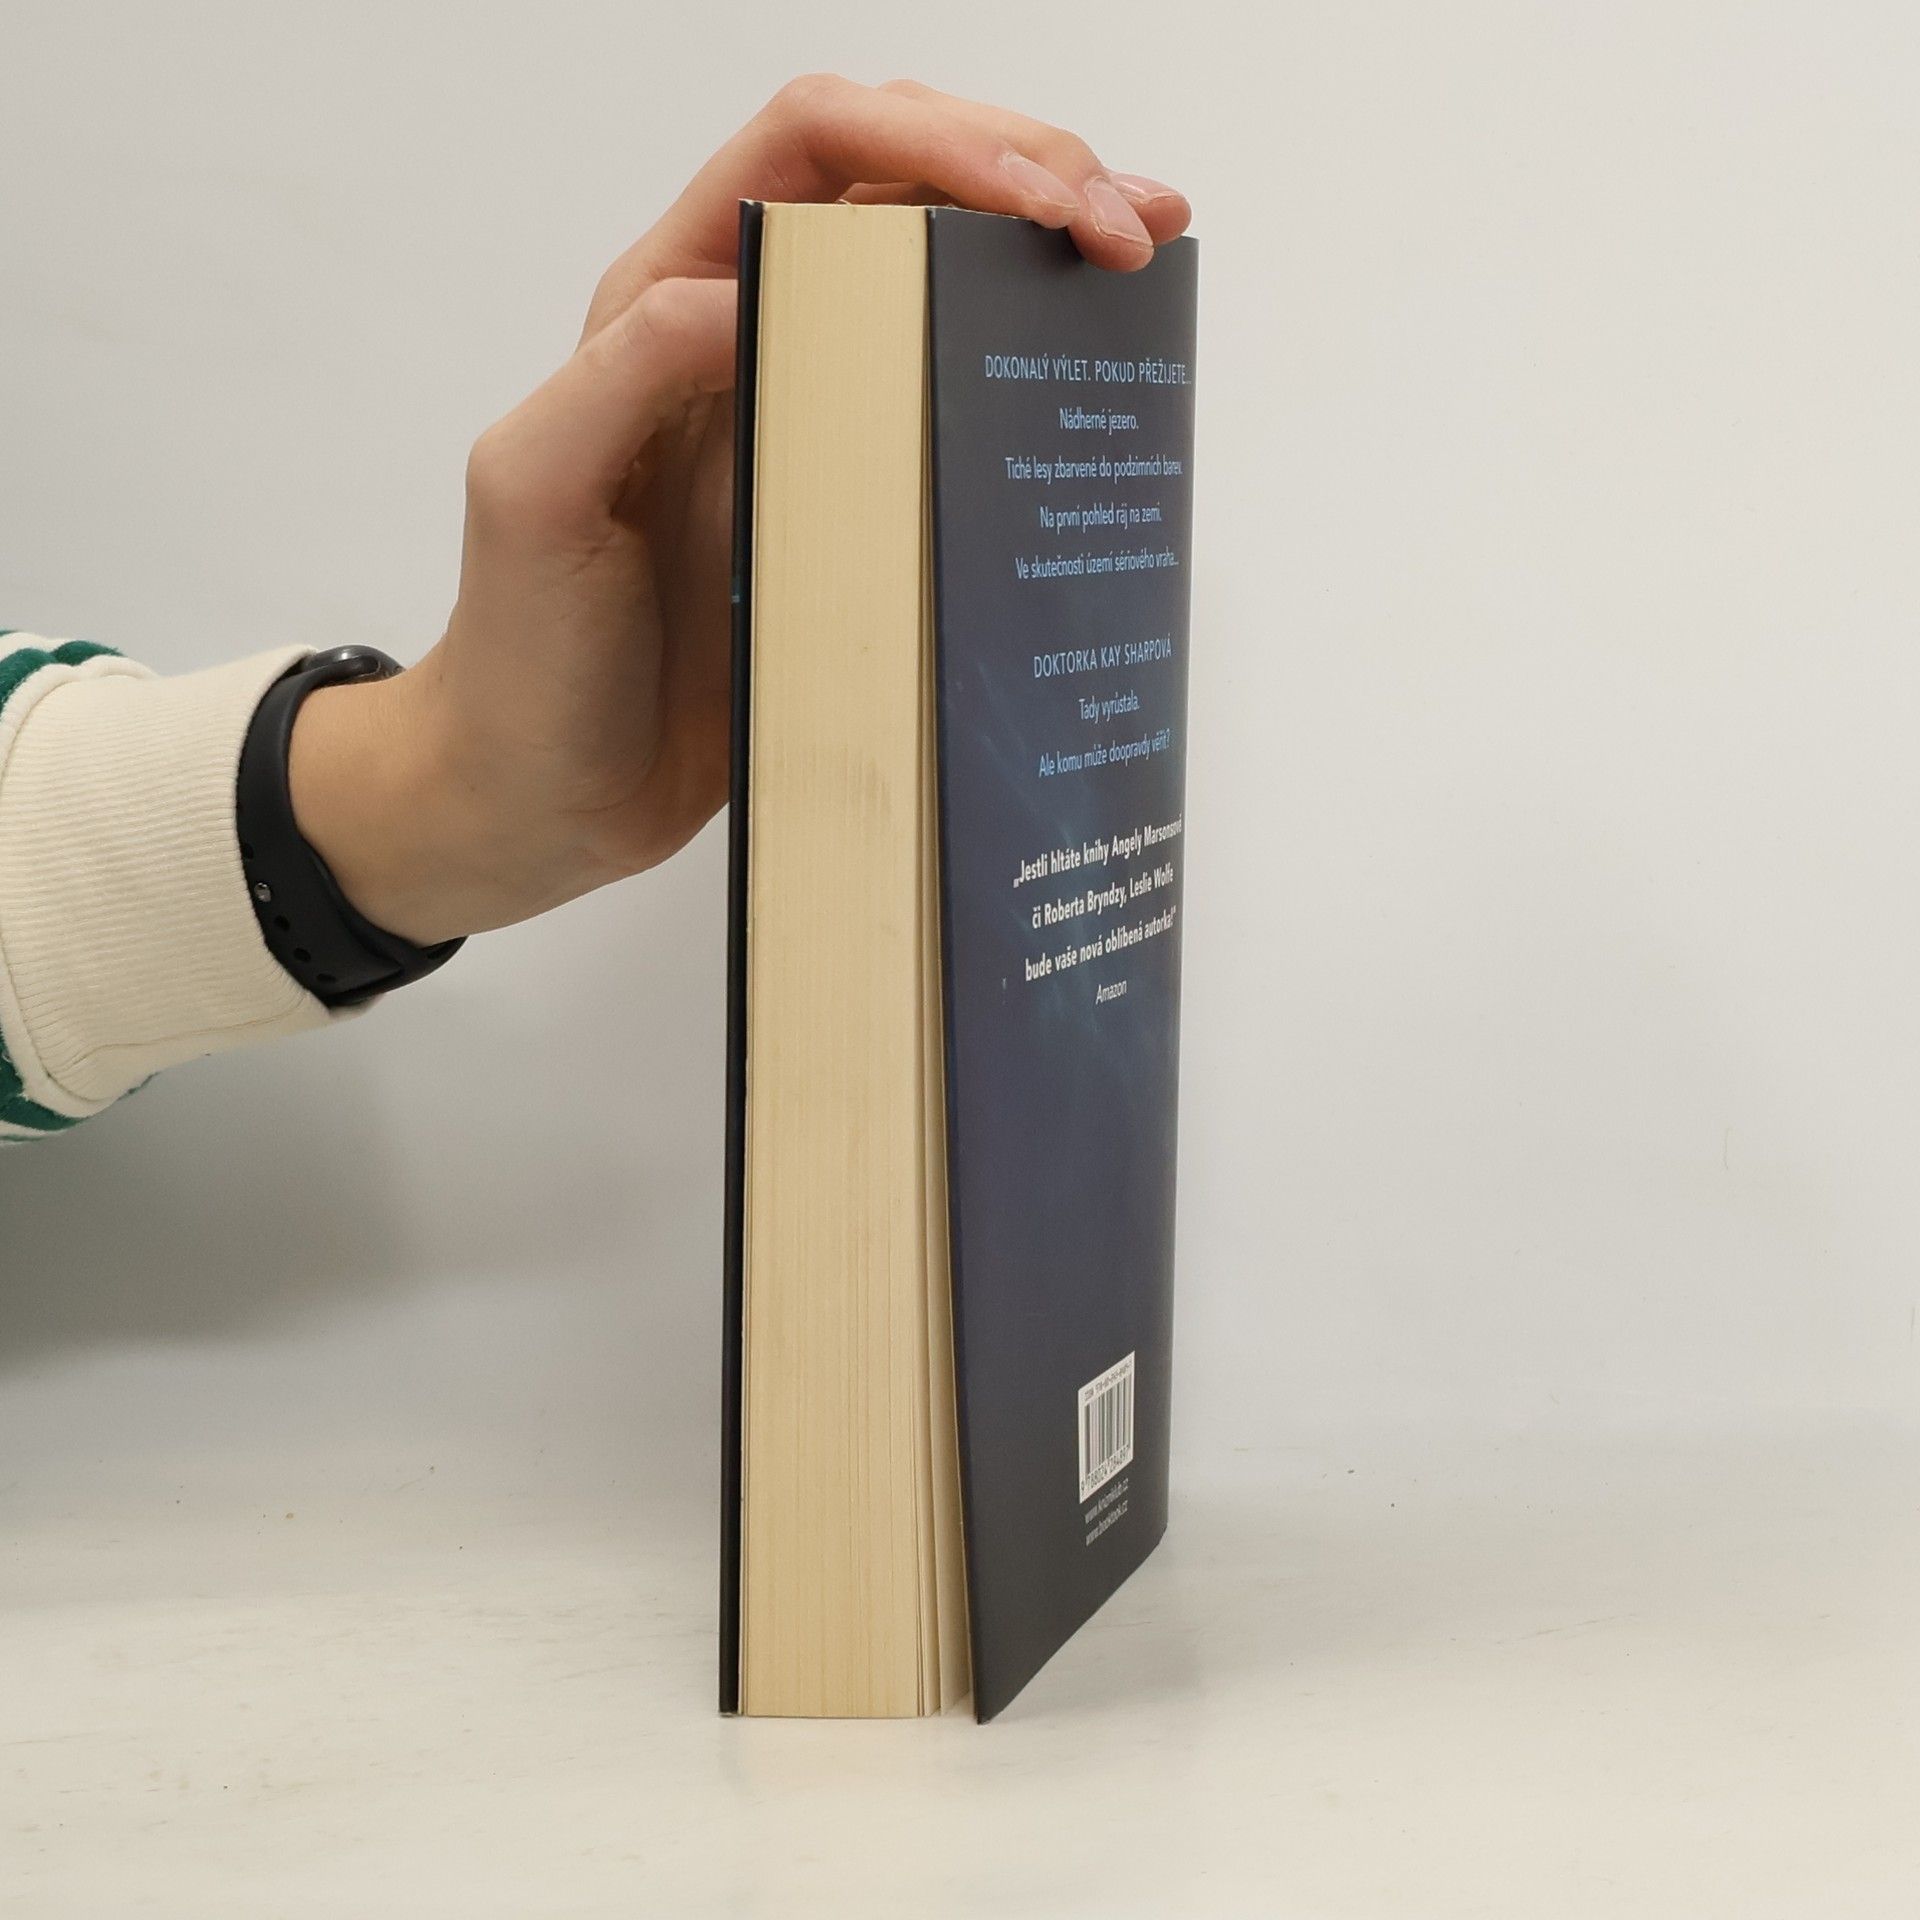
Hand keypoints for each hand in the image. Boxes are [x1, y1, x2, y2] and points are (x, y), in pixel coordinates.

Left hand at [288, 77, 1191, 945]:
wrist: (546, 789)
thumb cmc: (523, 650)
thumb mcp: (541, 489)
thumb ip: (633, 368)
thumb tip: (759, 296)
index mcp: (669, 300)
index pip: (815, 147)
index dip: (938, 139)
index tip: (1045, 198)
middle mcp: (747, 337)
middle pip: (901, 186)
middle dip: (1029, 167)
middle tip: (1132, 222)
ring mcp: (806, 419)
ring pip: (938, 282)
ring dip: (1043, 250)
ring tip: (1144, 256)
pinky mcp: (847, 504)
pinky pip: (945, 402)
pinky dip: (1023, 367)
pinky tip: (1088, 373)